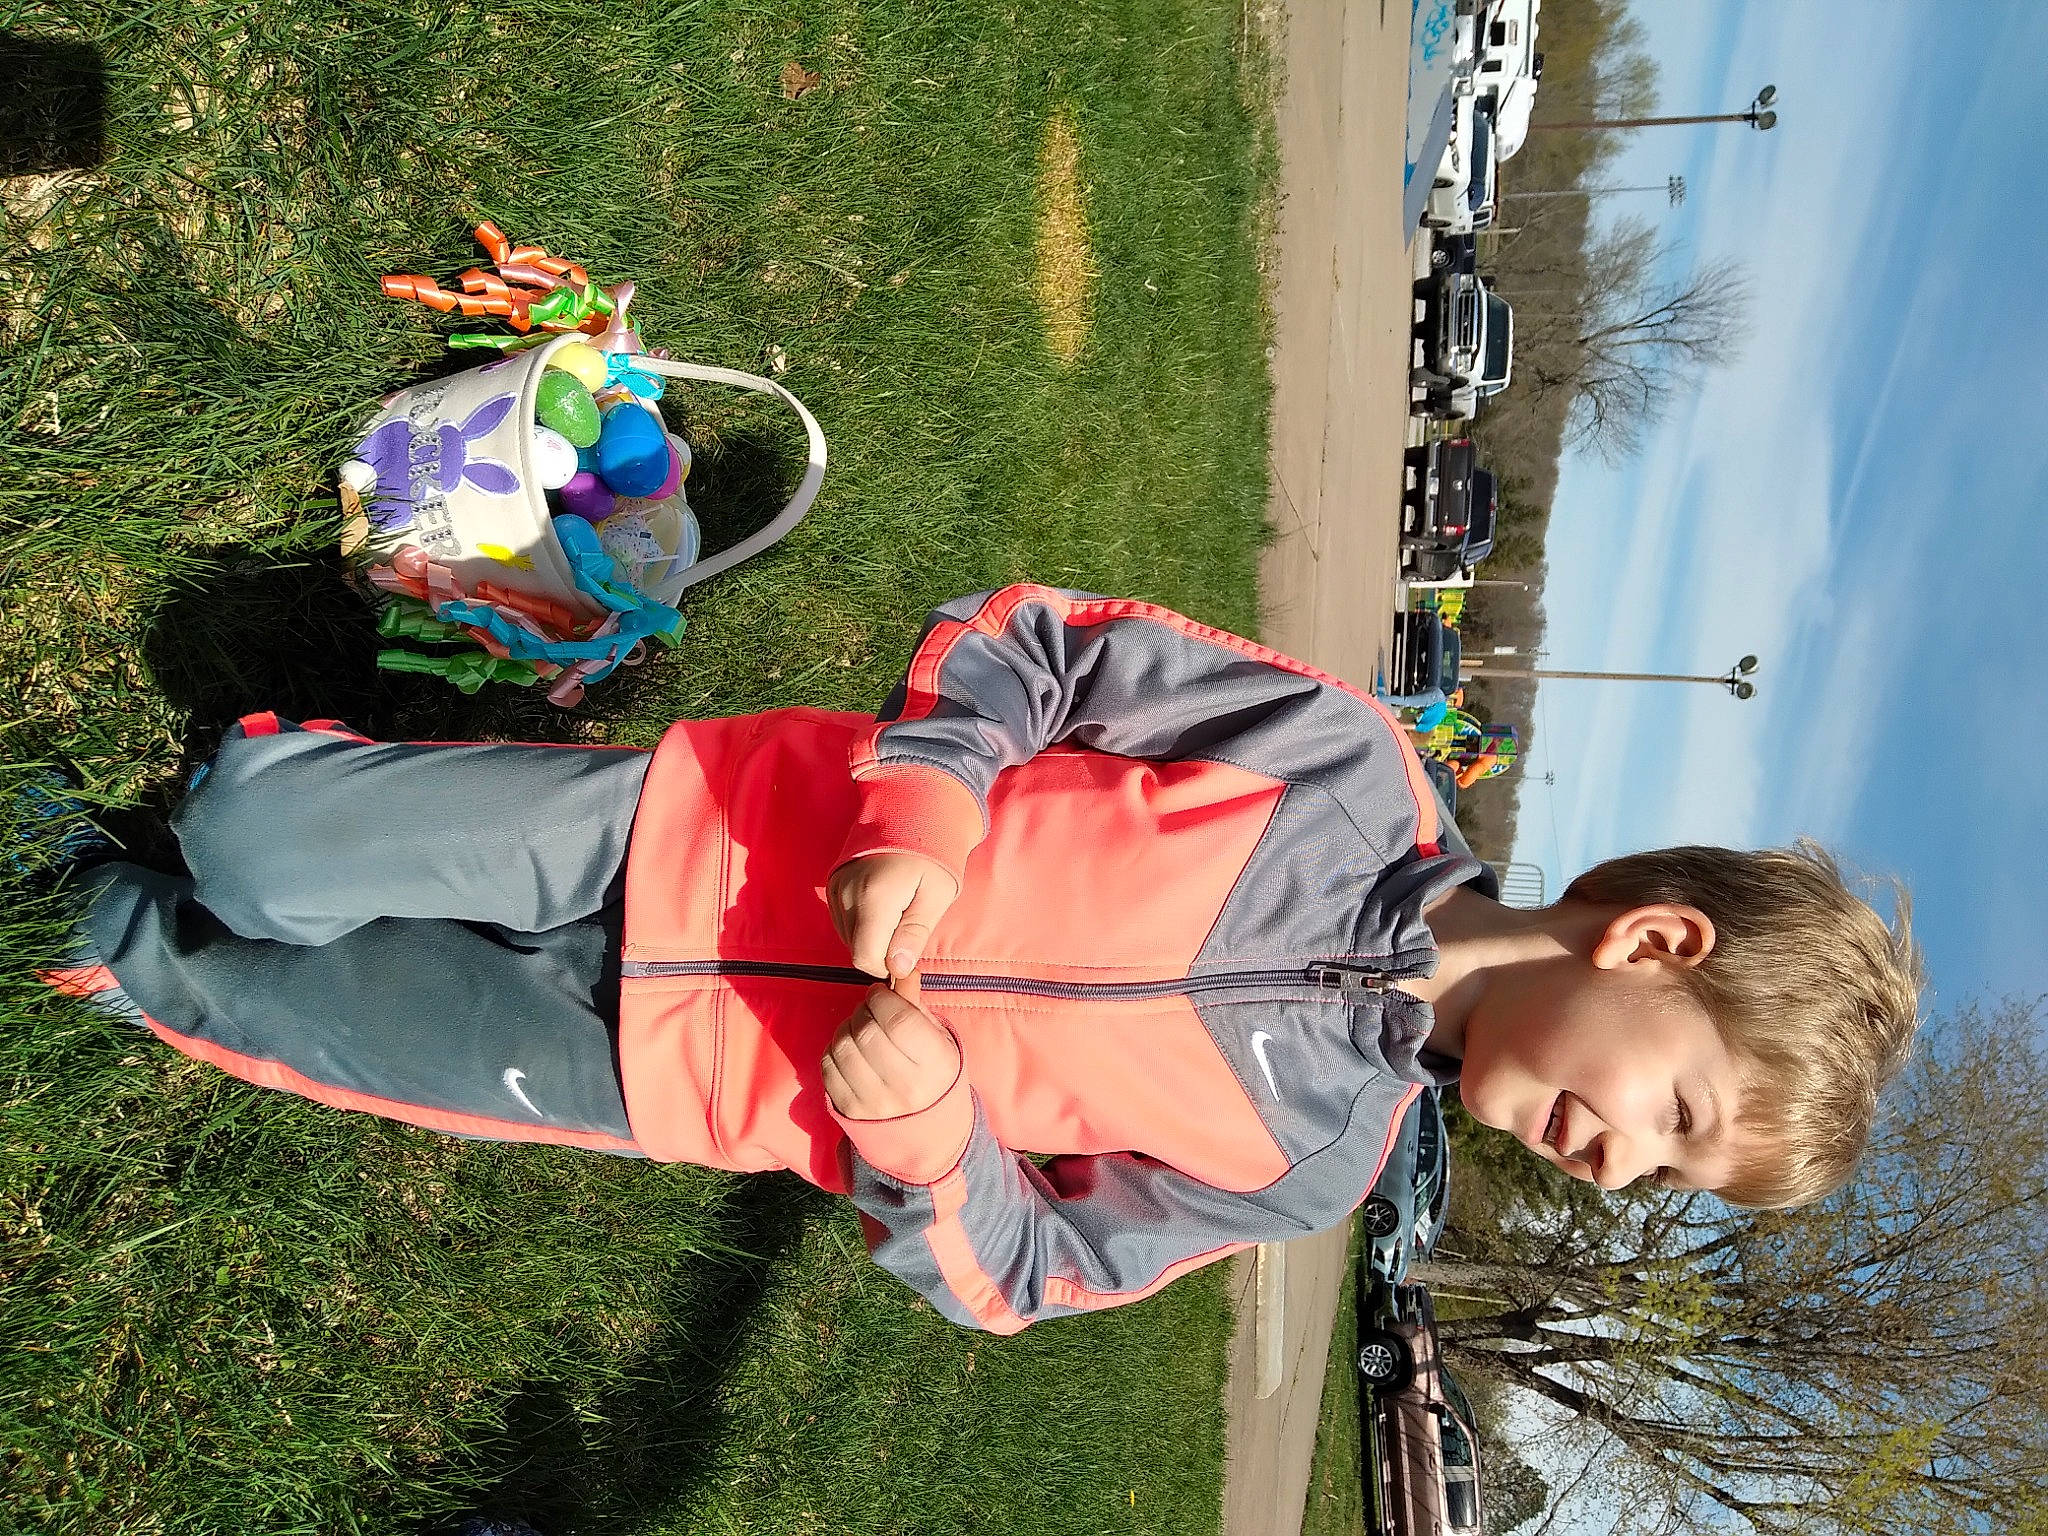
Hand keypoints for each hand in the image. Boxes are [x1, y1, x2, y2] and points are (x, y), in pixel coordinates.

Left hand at [822, 984, 960, 1120]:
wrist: (927, 1133)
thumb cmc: (935, 1075)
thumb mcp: (937, 1040)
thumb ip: (916, 1006)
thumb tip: (902, 970)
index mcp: (935, 1065)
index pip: (899, 1021)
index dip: (882, 999)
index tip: (880, 994)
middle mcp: (906, 1087)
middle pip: (868, 1033)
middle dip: (863, 1011)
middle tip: (869, 1010)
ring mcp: (875, 1102)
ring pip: (844, 1047)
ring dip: (846, 1029)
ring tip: (859, 1030)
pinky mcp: (851, 1110)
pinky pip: (828, 1067)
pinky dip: (834, 1050)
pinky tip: (849, 1050)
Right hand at [827, 852, 958, 979]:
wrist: (913, 813)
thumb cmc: (933, 855)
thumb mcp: (936, 895)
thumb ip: (915, 933)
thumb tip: (898, 968)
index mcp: (874, 898)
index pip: (865, 957)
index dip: (887, 966)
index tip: (908, 956)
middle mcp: (847, 894)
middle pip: (856, 949)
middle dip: (882, 952)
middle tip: (908, 932)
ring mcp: (836, 888)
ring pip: (848, 938)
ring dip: (872, 939)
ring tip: (898, 915)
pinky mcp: (833, 884)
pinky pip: (843, 921)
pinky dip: (862, 926)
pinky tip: (883, 909)